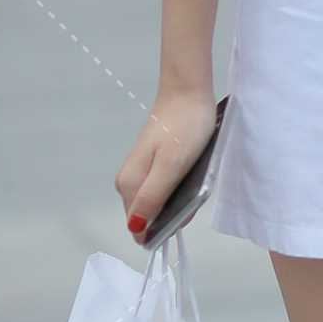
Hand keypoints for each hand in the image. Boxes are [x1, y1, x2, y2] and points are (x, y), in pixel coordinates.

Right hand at [115, 84, 218, 238]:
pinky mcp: (153, 162)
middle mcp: (129, 180)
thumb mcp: (170, 167)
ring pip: (159, 200)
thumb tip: (136, 228)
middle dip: (172, 212)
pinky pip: (166, 185)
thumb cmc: (183, 128)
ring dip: (178, 198)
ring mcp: (141, 170)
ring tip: (194, 178)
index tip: (183, 212)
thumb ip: (151, 198)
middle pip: (149, 214)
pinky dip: (181, 185)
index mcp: (128, 184)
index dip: (162, 228)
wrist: (188, 93)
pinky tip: (192, 173)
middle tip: (193, 192)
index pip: (138, 225)